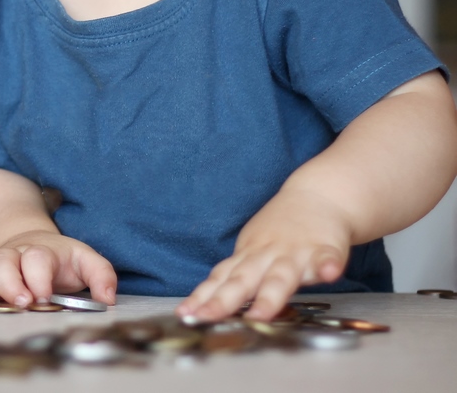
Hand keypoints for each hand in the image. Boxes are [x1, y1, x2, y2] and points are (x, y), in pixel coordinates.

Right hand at [0, 230, 116, 308]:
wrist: (29, 245)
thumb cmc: (58, 260)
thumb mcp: (84, 261)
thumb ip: (101, 275)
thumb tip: (108, 297)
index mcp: (39, 252)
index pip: (36, 258)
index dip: (39, 275)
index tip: (45, 295)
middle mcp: (11, 256)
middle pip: (4, 262)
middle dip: (10, 282)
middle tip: (21, 302)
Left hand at [176, 188, 350, 321]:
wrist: (317, 197)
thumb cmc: (280, 231)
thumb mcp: (252, 251)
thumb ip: (236, 278)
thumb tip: (208, 303)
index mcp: (247, 257)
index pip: (220, 279)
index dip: (203, 297)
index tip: (185, 314)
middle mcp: (266, 256)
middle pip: (242, 280)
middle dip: (224, 300)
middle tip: (206, 317)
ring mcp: (296, 253)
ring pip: (281, 277)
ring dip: (271, 296)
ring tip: (262, 315)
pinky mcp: (326, 249)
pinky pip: (328, 259)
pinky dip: (329, 266)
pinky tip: (330, 274)